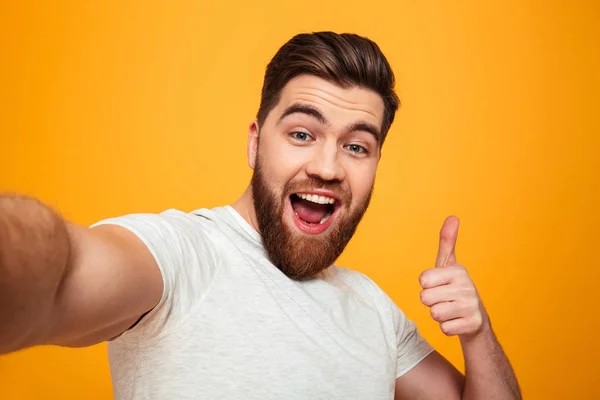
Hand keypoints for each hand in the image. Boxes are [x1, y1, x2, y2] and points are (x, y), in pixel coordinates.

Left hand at [419, 216, 488, 338]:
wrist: (475, 320)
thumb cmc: (455, 288)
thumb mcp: (449, 265)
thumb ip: (446, 242)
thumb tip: (453, 217)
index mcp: (458, 270)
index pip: (423, 280)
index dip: (427, 286)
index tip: (439, 285)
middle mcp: (467, 286)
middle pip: (425, 298)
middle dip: (431, 302)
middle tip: (444, 300)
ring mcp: (471, 306)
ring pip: (434, 314)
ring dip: (439, 315)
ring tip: (450, 310)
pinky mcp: (473, 324)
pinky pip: (445, 329)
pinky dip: (447, 328)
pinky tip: (457, 322)